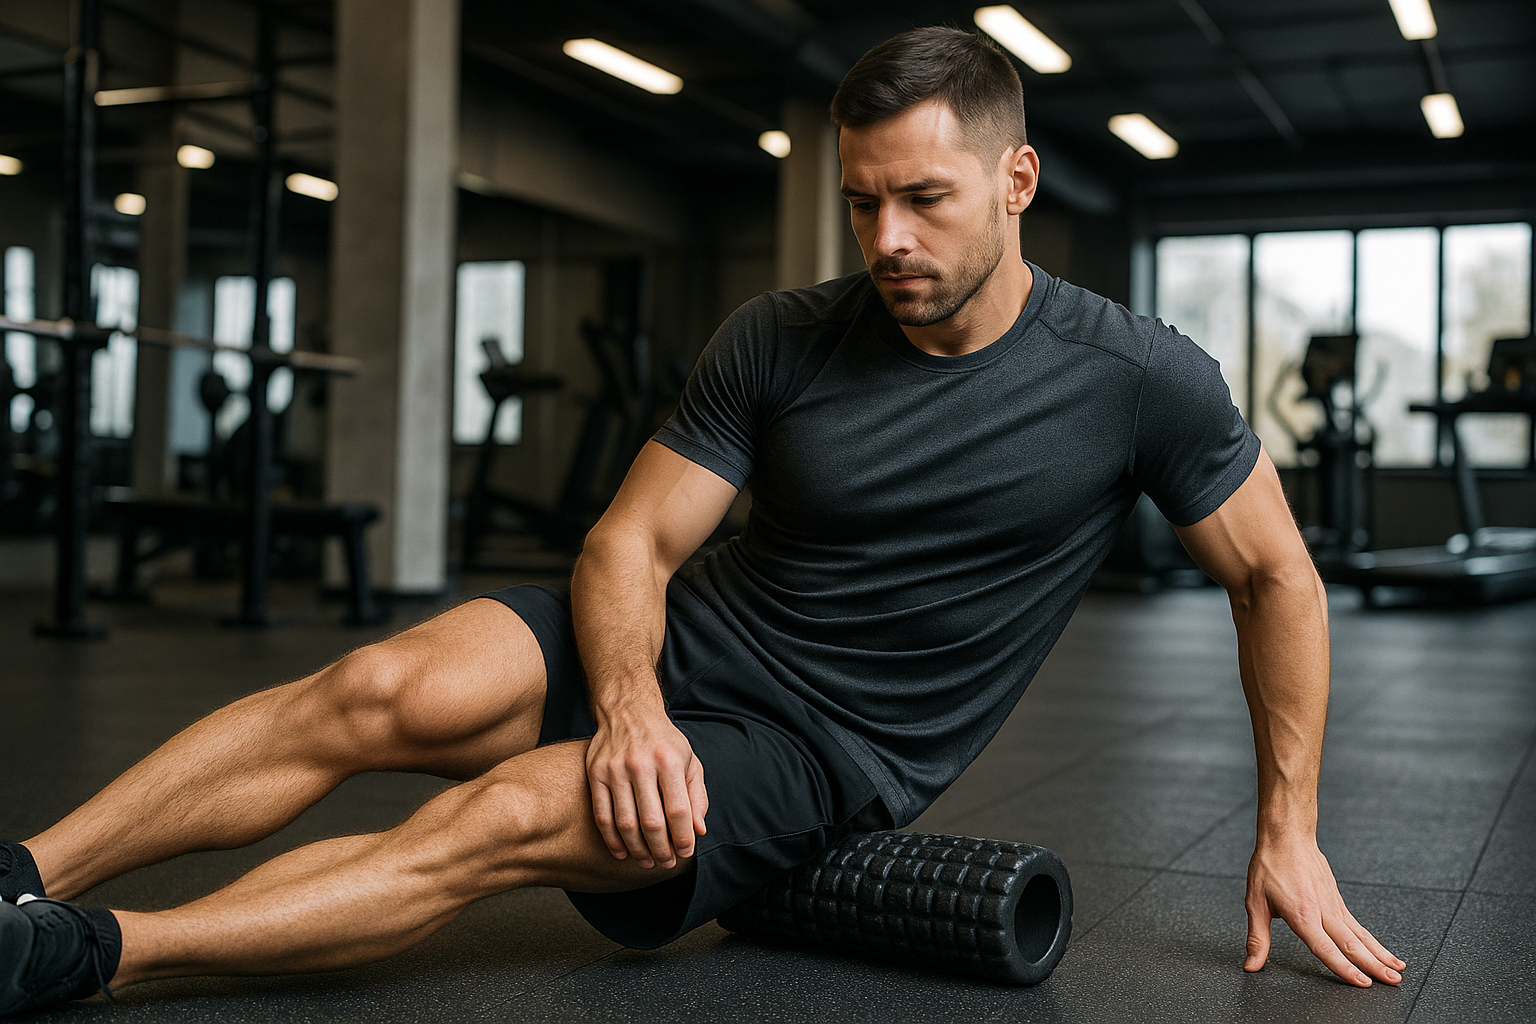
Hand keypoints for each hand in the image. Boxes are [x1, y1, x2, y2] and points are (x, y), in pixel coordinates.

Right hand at [585, 703, 707, 869]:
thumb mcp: (689, 761)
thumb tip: (699, 831)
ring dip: (638, 849)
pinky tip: (622, 851)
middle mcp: (641, 765)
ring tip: (647, 862)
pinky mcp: (596, 773)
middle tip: (666, 863)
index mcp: (669, 761)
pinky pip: (602, 815)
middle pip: (652, 822)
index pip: (678, 810)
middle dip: (661, 850)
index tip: (685, 853)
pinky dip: (612, 839)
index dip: (683, 838)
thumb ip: (697, 796)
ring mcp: (615, 769)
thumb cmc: (664, 742)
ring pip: (626, 823)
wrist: (629, 711)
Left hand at [1245, 835, 1403, 985]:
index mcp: (1302, 915)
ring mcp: (1333, 905)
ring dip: (1380, 955)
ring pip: (1361, 935)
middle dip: (1374, 966)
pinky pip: (1358, 925)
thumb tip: (1252, 965)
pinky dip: (1373, 941)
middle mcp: (1323, 911)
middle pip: (1351, 944)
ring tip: (1397, 971)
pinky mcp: (1337, 900)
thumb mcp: (1255, 903)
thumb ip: (1257, 938)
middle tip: (1393, 983)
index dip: (1344, 968)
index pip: (1326, 948)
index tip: (1362, 983)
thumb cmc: (1270, 866)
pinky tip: (1383, 952)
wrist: (1288, 837)